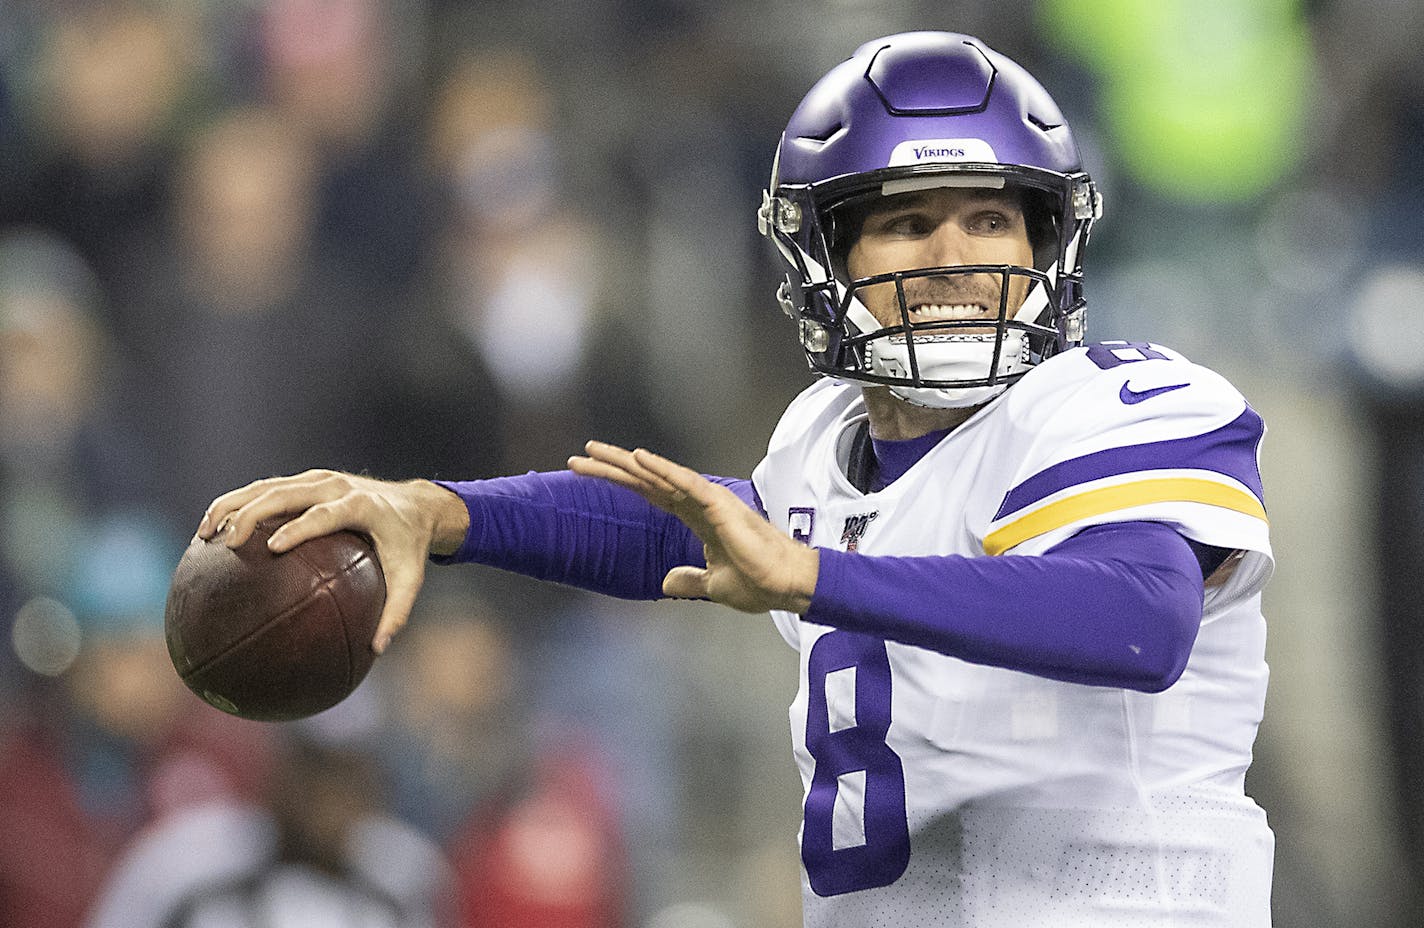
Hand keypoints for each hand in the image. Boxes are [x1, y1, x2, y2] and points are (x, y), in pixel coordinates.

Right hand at [196, 470, 470, 653]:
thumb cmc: (409, 547)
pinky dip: (237, 505)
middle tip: (226, 542)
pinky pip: (265, 489)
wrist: (415, 505)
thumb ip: (397, 612)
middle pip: (285, 492)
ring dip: (232, 505)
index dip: (299, 527)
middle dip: (252, 513)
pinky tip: (212, 533)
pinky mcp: (306, 480)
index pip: (325, 514)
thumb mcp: (411, 578)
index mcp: (361, 506)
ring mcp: (318, 479)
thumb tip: (376, 650)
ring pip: (266, 486)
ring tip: (203, 535)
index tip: (273, 548)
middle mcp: (336, 486)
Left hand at [567, 442, 818, 613]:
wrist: (786, 586)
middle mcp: (699, 503)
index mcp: (696, 519)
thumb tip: (664, 581)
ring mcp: (708, 501)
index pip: (650, 495)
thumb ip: (688, 578)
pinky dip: (661, 469)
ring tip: (593, 451)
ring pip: (659, 475)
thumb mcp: (713, 585)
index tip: (591, 476)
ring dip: (625, 462)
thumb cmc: (759, 583)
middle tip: (577, 458)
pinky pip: (684, 483)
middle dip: (611, 468)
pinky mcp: (719, 505)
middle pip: (646, 480)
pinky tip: (637, 458)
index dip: (621, 484)